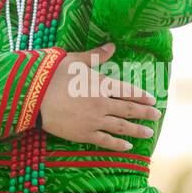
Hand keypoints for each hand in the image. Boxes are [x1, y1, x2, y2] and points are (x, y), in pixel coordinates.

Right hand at [39, 42, 161, 149]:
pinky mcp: (84, 134)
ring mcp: (94, 121)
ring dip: (137, 131)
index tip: (152, 99)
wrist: (33, 98)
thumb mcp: (75, 60)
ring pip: (121, 127)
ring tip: (149, 133)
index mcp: (101, 84)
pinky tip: (127, 146)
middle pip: (129, 110)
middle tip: (157, 115)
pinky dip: (118, 144)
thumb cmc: (52, 75)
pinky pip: (105, 141)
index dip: (141, 96)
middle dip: (145, 113)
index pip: (127, 91)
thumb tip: (112, 46)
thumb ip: (96, 56)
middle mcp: (101, 103)